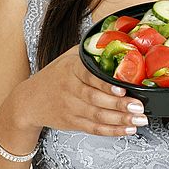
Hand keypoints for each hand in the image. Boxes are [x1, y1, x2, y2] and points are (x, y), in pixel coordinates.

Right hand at [16, 45, 147, 135]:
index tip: (122, 87)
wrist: (29, 100)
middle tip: (138, 106)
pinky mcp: (73, 123)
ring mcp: (71, 108)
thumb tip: (117, 37)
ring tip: (139, 119)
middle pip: (96, 99)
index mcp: (71, 69)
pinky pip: (94, 129)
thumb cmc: (55, 75)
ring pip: (97, 116)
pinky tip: (127, 129)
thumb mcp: (69, 57)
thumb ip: (90, 50)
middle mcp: (70, 90)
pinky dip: (112, 131)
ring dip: (120, 120)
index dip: (106, 84)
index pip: (89, 76)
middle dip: (119, 105)